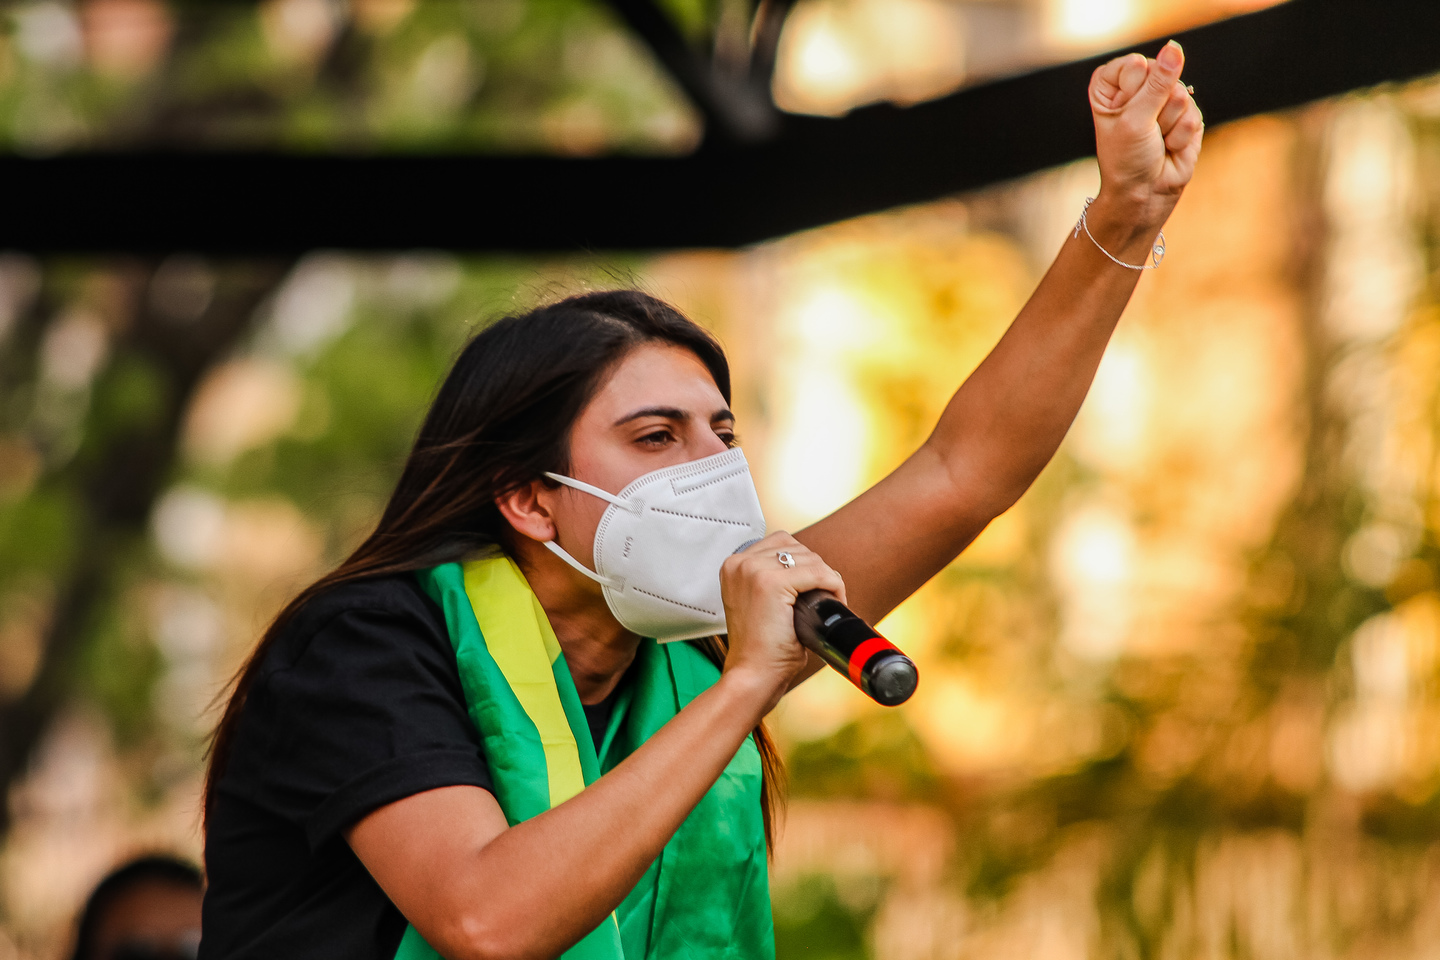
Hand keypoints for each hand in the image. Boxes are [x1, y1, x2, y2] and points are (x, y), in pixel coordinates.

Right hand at [719, 531, 845, 712]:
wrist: (753, 675)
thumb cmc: (761, 649)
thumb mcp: (761, 605)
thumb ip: (775, 581)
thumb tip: (812, 570)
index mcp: (734, 566)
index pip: (780, 543)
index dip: (803, 563)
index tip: (813, 588)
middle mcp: (739, 563)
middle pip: (795, 546)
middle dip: (816, 570)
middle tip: (824, 597)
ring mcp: (753, 570)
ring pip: (809, 558)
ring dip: (826, 578)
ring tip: (829, 601)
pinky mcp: (770, 582)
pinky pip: (817, 572)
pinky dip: (833, 585)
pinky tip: (834, 601)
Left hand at [1089, 40, 1204, 233]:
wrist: (1144, 195)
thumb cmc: (1126, 159)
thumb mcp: (1135, 118)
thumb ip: (1158, 83)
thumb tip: (1175, 48)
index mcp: (1112, 84)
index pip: (1135, 64)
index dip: (1134, 92)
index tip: (1123, 116)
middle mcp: (1138, 88)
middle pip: (1163, 75)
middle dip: (1156, 109)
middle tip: (1145, 132)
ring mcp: (1163, 101)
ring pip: (1182, 94)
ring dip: (1170, 125)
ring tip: (1156, 142)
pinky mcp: (1186, 116)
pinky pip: (1195, 113)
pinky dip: (1182, 135)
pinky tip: (1170, 148)